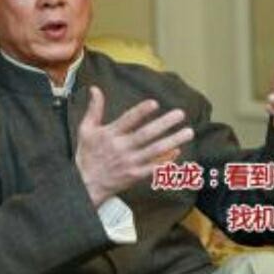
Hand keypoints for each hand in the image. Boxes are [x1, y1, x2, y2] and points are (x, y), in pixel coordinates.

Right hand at [75, 86, 193, 206]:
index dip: (141, 112)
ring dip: (172, 141)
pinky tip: (178, 151)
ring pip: (154, 151)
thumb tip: (95, 89)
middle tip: (180, 114)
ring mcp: (130, 163)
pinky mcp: (135, 176)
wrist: (85, 185)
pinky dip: (166, 160)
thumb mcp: (86, 130)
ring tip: (188, 132)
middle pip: (146, 135)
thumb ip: (94, 109)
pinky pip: (154, 168)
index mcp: (110, 135)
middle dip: (164, 124)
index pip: (127, 120)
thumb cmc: (86, 154)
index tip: (155, 103)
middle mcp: (121, 148)